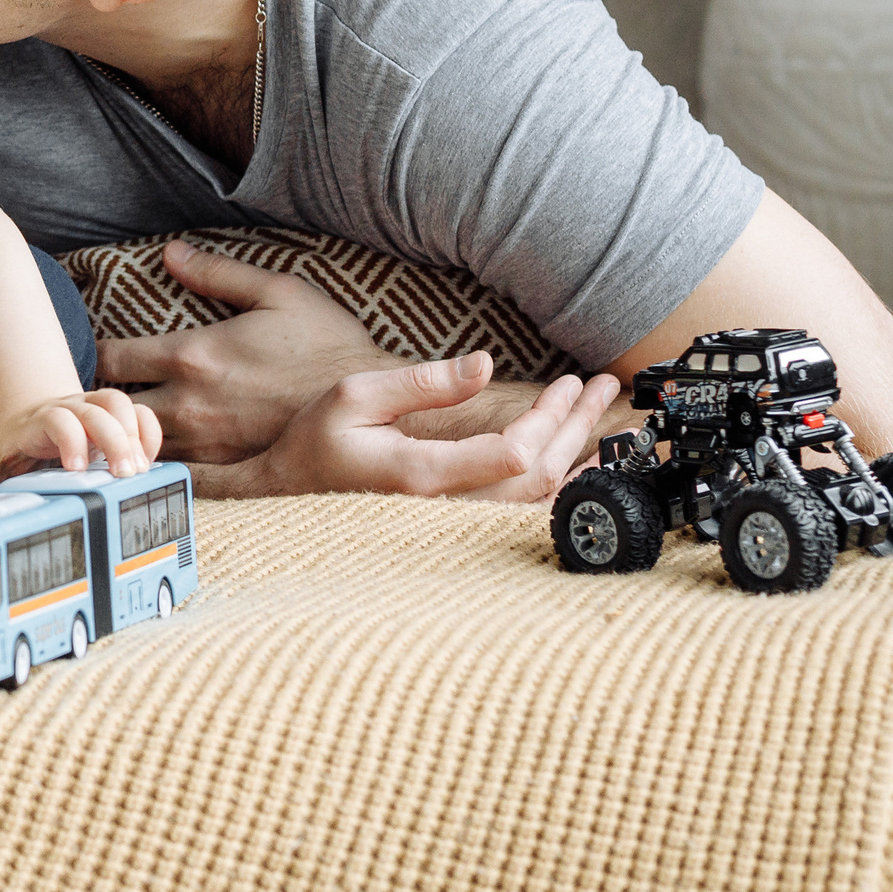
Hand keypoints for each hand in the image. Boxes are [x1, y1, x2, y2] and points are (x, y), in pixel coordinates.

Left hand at [0, 387, 160, 488]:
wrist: (29, 415)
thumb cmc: (13, 449)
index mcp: (36, 423)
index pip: (55, 418)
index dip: (69, 439)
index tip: (77, 469)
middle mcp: (67, 409)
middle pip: (94, 410)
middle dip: (114, 440)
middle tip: (124, 475)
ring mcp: (92, 408)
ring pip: (118, 403)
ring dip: (135, 435)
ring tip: (141, 472)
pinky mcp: (113, 415)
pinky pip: (139, 413)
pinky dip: (149, 434)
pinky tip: (149, 462)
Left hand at [100, 239, 402, 463]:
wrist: (371, 406)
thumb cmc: (328, 344)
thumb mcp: (279, 292)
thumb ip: (218, 273)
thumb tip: (170, 253)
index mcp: (193, 354)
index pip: (110, 358)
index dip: (92, 353)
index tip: (89, 350)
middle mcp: (190, 403)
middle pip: (112, 406)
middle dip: (98, 398)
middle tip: (91, 391)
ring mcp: (207, 442)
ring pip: (138, 442)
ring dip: (123, 431)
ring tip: (114, 422)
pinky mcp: (228, 470)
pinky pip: (172, 473)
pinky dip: (156, 462)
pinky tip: (152, 455)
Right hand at [203, 352, 620, 500]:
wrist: (289, 495)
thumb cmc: (316, 444)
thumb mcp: (354, 397)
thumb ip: (421, 383)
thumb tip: (484, 365)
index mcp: (423, 476)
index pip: (514, 454)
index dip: (550, 417)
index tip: (566, 383)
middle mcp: (447, 509)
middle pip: (541, 476)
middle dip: (578, 426)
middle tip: (600, 385)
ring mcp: (454, 524)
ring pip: (540, 500)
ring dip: (578, 455)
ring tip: (603, 418)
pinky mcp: (457, 526)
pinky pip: (525, 512)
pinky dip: (561, 485)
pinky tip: (578, 462)